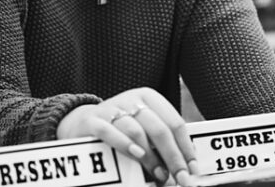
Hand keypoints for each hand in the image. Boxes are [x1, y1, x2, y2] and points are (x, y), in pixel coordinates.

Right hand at [56, 88, 198, 185]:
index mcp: (149, 98)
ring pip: (137, 131)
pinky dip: (125, 145)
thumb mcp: (143, 127)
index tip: (192, 169)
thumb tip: (185, 165)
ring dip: (151, 157)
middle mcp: (131, 99)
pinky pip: (110, 132)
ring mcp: (111, 108)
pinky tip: (137, 156)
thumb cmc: (121, 128)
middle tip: (180, 177)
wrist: (81, 121)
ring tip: (159, 174)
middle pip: (159, 129)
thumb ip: (161, 141)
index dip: (185, 147)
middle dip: (173, 156)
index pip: (174, 122)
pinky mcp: (93, 120)